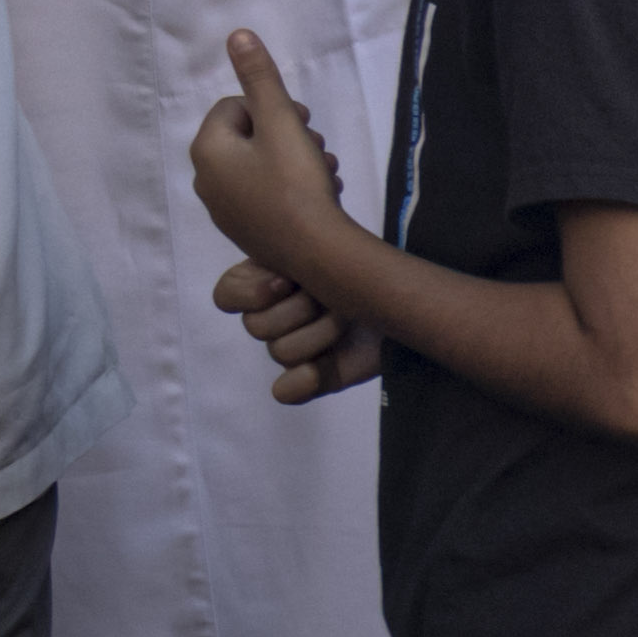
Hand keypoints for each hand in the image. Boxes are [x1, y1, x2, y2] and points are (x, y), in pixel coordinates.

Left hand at [183, 27, 347, 271]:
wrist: (316, 253)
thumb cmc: (297, 183)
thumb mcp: (282, 122)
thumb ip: (259, 77)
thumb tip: (237, 34)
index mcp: (208, 149)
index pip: (235, 107)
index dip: (273, 108)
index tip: (304, 121)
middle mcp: (204, 180)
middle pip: (245, 138)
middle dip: (283, 135)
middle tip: (317, 148)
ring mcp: (222, 210)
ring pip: (256, 168)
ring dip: (291, 161)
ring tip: (323, 172)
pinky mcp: (242, 233)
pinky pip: (261, 196)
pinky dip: (286, 189)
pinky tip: (314, 196)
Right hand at [209, 247, 377, 399]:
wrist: (410, 298)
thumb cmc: (367, 267)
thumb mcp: (328, 245)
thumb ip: (290, 247)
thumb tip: (277, 276)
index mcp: (267, 283)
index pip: (227, 297)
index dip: (252, 292)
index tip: (287, 280)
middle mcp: (277, 318)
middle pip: (256, 327)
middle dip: (300, 309)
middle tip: (332, 296)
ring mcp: (296, 349)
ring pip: (281, 352)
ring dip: (320, 334)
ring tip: (347, 319)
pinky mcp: (319, 377)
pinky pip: (287, 391)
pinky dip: (303, 381)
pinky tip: (323, 365)